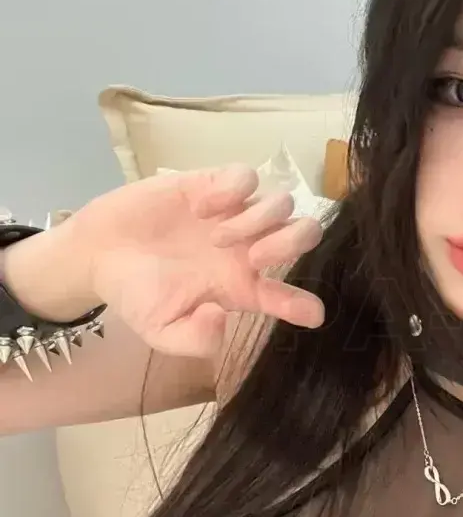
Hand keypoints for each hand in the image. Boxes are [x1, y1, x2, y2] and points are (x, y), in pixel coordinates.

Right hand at [69, 164, 324, 357]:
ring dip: (257, 220)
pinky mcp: (211, 183)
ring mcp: (233, 213)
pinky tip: (203, 207)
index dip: (304, 305)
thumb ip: (194, 340)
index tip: (312, 314)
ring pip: (281, 203)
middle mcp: (248, 248)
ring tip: (215, 237)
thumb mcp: (162, 331)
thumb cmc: (136, 294)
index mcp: (243, 287)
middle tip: (254, 257)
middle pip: (304, 234)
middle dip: (292, 243)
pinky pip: (245, 176)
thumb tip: (220, 319)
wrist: (96, 255)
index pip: (288, 295)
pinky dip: (232, 189)